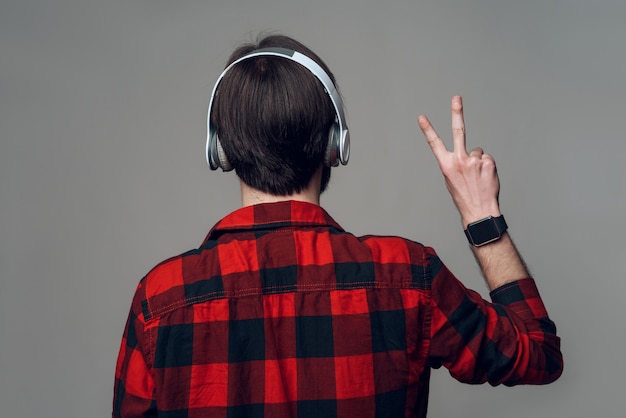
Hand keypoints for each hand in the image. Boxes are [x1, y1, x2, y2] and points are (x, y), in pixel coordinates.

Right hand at [418, 96, 500, 227]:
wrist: (479, 210)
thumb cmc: (464, 196)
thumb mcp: (451, 180)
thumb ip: (456, 163)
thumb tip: (469, 152)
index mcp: (446, 165)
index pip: (434, 144)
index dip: (428, 129)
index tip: (422, 117)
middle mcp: (459, 160)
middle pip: (458, 131)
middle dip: (456, 112)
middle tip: (456, 98)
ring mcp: (474, 161)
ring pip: (478, 152)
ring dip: (478, 162)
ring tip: (477, 177)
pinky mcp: (488, 163)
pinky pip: (487, 159)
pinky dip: (487, 167)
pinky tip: (485, 178)